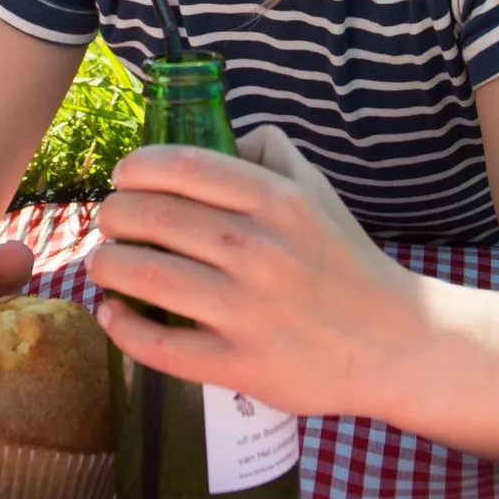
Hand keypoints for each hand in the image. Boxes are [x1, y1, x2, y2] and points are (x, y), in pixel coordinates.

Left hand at [87, 126, 421, 421]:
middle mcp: (259, 250)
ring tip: (103, 264)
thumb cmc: (347, 262)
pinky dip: (123, 328)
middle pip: (152, 218)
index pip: (183, 167)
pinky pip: (161, 345)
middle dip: (114, 216)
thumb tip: (224, 135)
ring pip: (147, 277)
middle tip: (108, 223)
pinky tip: (113, 315)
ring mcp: (247, 310)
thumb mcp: (319, 193)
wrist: (396, 342)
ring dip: (108, 266)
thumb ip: (272, 154)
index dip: (136, 168)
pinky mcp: (240, 363)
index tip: (122, 178)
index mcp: (277, 201)